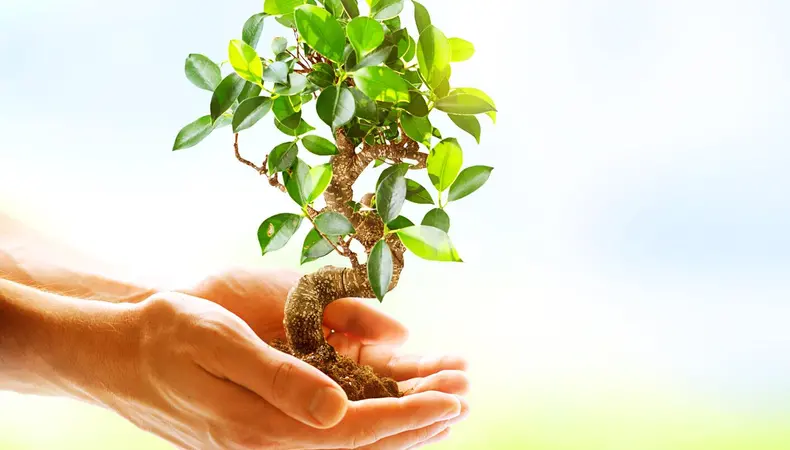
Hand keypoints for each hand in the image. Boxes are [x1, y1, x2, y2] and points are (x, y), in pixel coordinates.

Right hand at [109, 291, 464, 449]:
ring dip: (398, 422)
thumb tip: (340, 410)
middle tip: (463, 395)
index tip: (453, 399)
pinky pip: (328, 432)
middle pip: (361, 442)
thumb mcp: (221, 345)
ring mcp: (265, 441)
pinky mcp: (262, 429)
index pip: (356, 429)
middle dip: (417, 421)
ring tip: (441, 400)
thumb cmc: (168, 336)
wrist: (120, 353)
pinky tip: (385, 405)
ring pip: (348, 440)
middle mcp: (270, 443)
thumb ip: (280, 381)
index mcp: (264, 425)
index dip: (409, 415)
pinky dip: (367, 417)